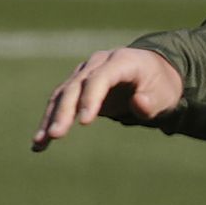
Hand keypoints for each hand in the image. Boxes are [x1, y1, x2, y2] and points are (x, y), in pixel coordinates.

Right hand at [31, 48, 183, 151]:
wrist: (153, 74)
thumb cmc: (160, 86)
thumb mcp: (165, 95)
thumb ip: (152, 101)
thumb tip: (138, 103)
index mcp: (123, 61)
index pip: (101, 78)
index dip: (91, 98)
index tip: (85, 122)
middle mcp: (99, 63)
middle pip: (77, 86)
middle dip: (65, 111)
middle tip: (56, 135)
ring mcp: (85, 72)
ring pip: (62, 94)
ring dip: (50, 118)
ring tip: (40, 143)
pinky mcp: (77, 86)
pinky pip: (60, 103)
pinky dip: (50, 120)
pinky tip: (40, 143)